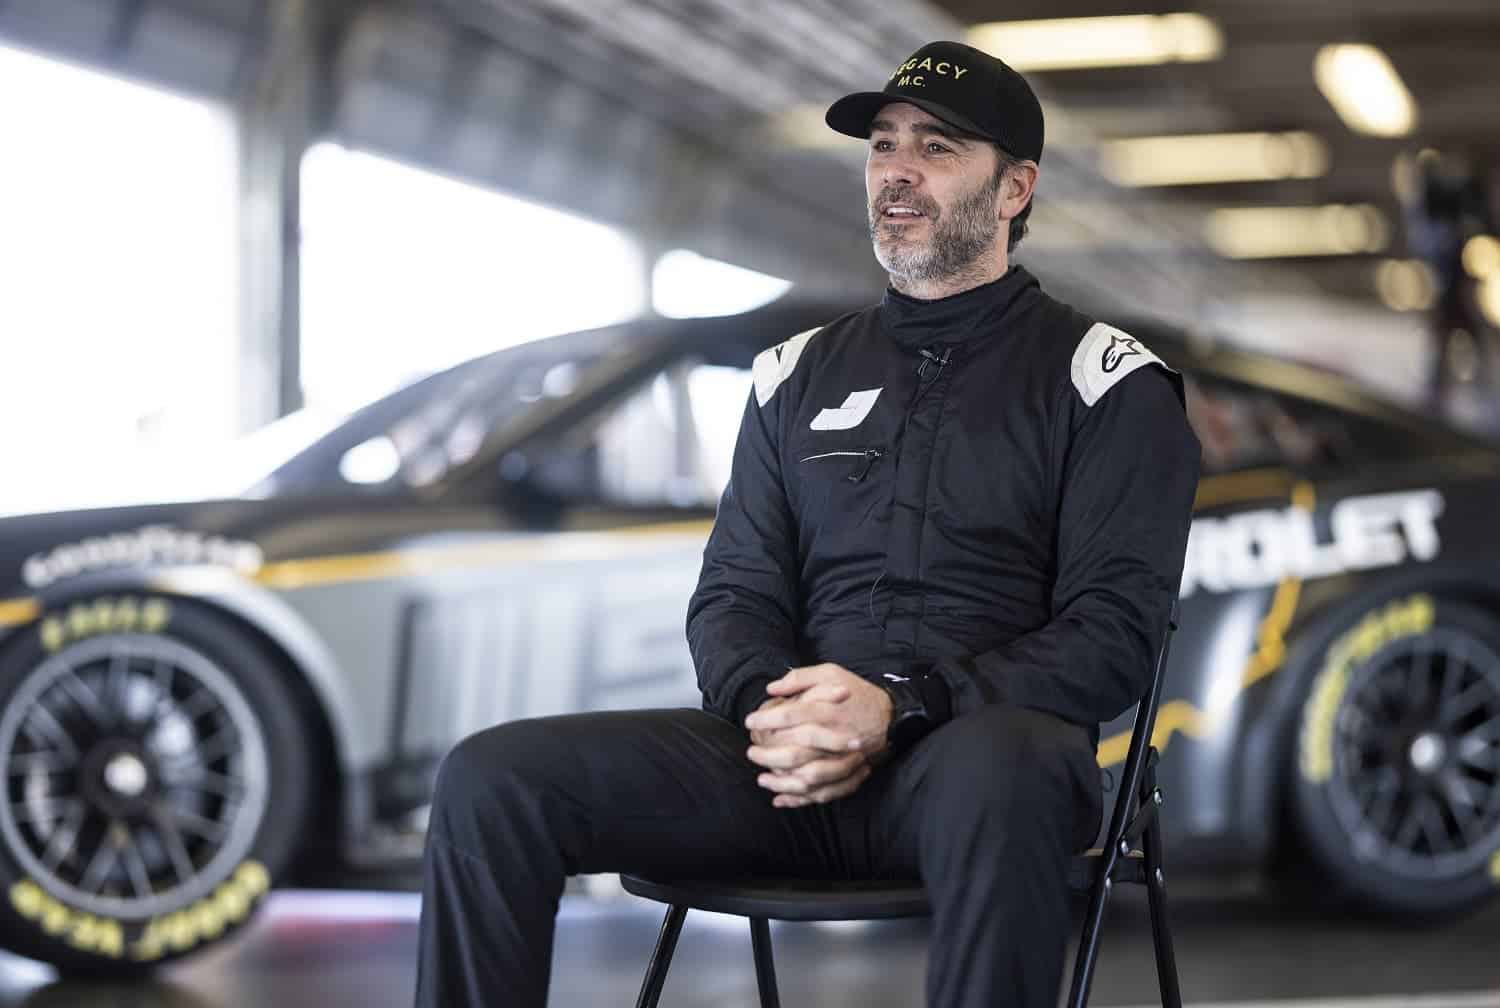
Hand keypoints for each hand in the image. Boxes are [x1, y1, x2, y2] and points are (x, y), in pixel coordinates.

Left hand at [743, 663, 892, 807]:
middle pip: (794, 752)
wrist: (891, 718)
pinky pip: (821, 794)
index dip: (765, 719)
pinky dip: (799, 799)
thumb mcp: (831, 672)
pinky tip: (780, 798)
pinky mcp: (848, 777)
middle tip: (751, 752)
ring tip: (761, 778)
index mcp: (828, 711)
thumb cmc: (858, 694)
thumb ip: (800, 678)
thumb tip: (771, 689)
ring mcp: (842, 761)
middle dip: (767, 755)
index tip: (750, 722)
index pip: (789, 716)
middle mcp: (834, 738)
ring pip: (806, 779)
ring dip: (780, 781)